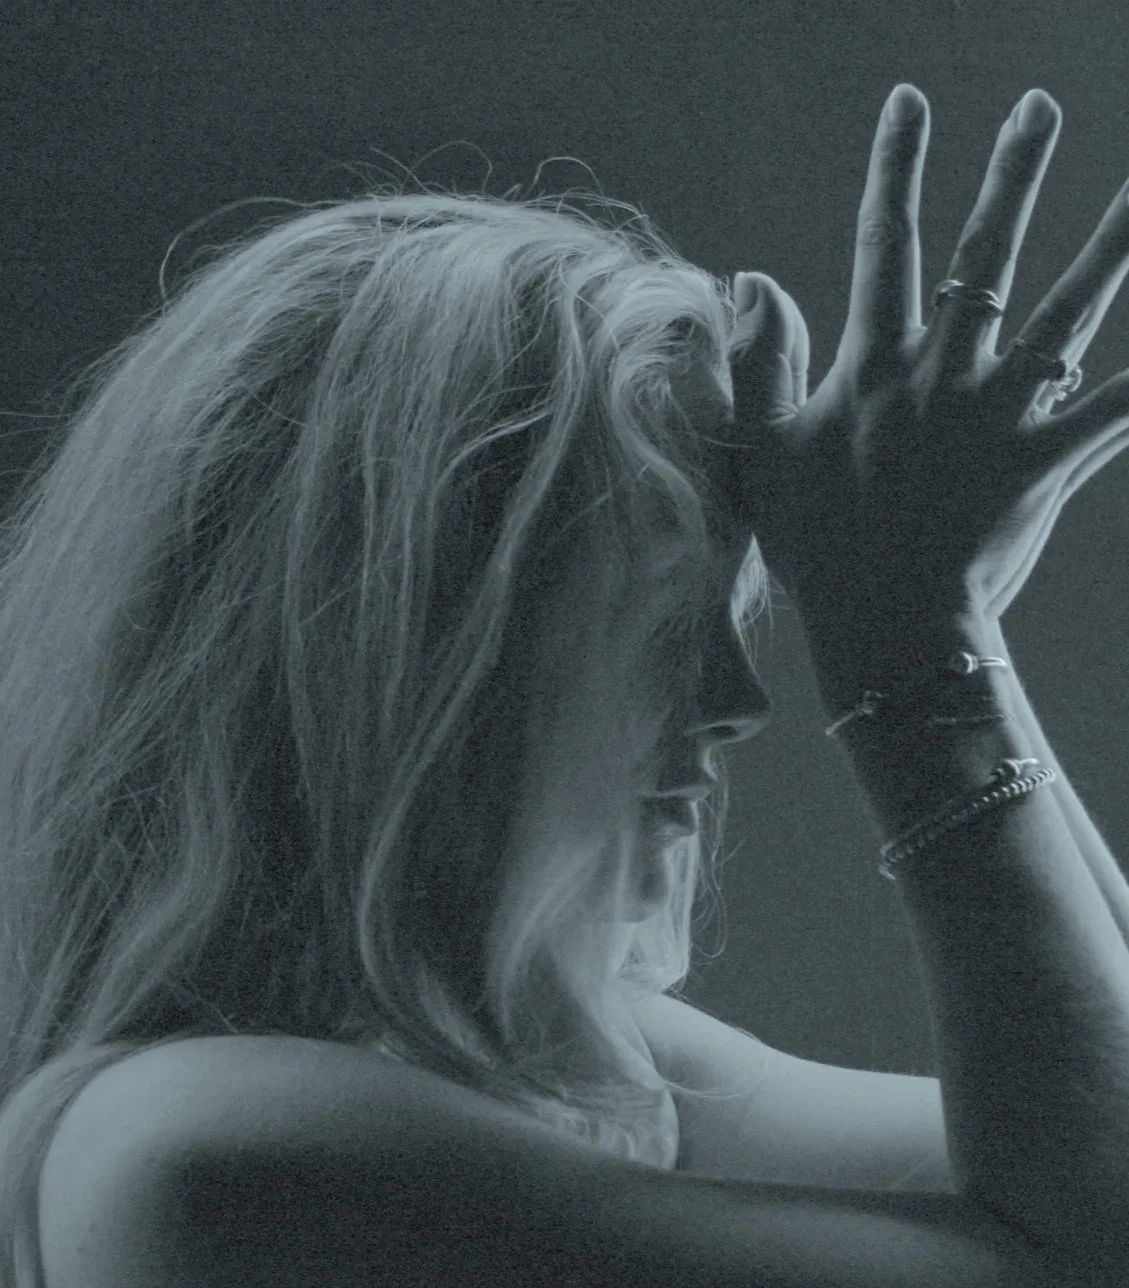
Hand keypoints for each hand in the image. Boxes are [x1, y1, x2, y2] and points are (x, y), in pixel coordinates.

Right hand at [724, 84, 1128, 627]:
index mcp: (875, 367)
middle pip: (985, 257)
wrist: (883, 624)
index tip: (910, 103)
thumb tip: (754, 275)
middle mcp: (944, 375)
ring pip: (1068, 315)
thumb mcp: (764, 452)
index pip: (888, 245)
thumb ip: (760, 360)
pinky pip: (1116, 412)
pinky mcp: (1045, 463)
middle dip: (1013, 177)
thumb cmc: (816, 545)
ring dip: (1113, 247)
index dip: (898, 169)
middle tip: (1038, 107)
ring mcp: (1000, 416)